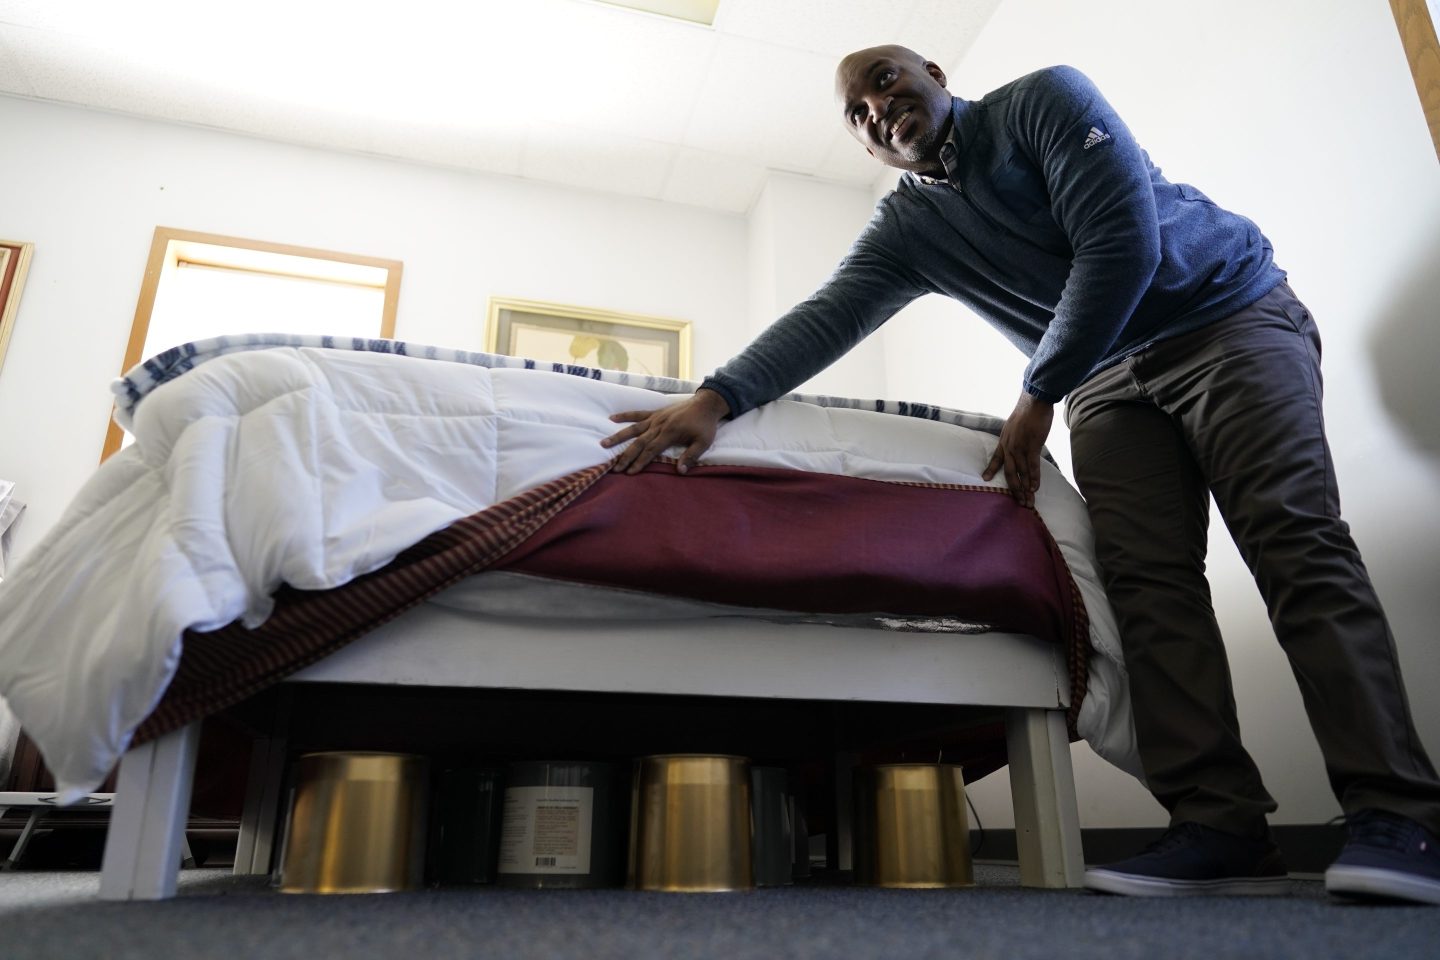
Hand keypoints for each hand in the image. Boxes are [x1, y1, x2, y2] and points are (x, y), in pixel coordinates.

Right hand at [601, 388, 730, 474]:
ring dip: (618, 437)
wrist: (706, 404)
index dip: (640, 462)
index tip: (630, 472)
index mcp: (669, 433)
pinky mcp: (655, 413)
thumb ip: (691, 456)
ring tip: (604, 444)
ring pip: (633, 429)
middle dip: (626, 456)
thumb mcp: (703, 443)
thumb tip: (680, 471)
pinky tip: (612, 418)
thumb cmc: (705, 425)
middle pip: (639, 443)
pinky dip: (625, 415)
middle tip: (615, 468)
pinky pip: (637, 414)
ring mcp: (655, 418)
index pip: (651, 451)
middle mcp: (659, 425)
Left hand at [982, 391, 1053, 507]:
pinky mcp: (1032, 446)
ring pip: (1021, 473)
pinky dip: (1034, 478)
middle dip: (1014, 490)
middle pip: (1009, 473)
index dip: (990, 470)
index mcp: (1004, 441)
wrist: (1034, 401)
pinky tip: (1035, 488)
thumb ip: (1015, 436)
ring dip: (1026, 489)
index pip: (996, 458)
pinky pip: (1032, 466)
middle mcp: (1009, 446)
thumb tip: (1020, 442)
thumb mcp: (1014, 425)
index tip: (984, 479)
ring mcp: (1020, 447)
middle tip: (1019, 503)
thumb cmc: (1027, 412)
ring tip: (1028, 501)